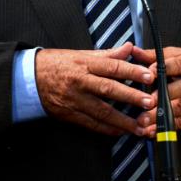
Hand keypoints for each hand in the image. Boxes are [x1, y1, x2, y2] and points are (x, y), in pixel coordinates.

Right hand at [35, 42, 155, 135]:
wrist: (30, 78)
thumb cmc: (58, 64)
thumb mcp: (82, 54)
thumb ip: (108, 54)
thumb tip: (129, 48)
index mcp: (85, 63)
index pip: (112, 67)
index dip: (132, 72)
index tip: (148, 76)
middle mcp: (81, 81)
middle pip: (109, 89)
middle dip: (131, 97)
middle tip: (149, 102)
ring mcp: (75, 100)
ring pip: (101, 111)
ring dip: (122, 120)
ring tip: (140, 125)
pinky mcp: (70, 114)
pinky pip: (91, 124)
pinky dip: (106, 129)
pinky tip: (120, 132)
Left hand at [132, 46, 180, 135]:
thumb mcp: (178, 54)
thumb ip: (154, 55)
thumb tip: (134, 51)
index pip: (177, 65)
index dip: (163, 69)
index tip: (149, 74)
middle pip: (178, 90)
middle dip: (160, 98)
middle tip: (144, 104)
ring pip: (179, 109)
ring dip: (160, 117)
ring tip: (144, 122)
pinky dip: (167, 128)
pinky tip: (153, 132)